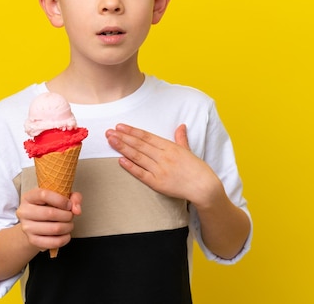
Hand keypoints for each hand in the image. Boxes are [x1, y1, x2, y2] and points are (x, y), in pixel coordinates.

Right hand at [16, 188, 81, 251]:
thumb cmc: (49, 207)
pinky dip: (65, 239)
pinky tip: (66, 234)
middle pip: (50, 213)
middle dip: (67, 215)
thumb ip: (73, 198)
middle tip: (70, 216)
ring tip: (69, 224)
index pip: (44, 195)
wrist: (35, 223)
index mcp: (29, 197)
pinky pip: (54, 242)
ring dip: (68, 227)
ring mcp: (27, 227)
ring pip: (54, 229)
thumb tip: (77, 210)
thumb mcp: (60, 196)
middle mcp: (24, 212)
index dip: (61, 200)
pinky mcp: (32, 240)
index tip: (69, 205)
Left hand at [105, 123, 219, 206]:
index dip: (132, 131)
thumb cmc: (197, 169)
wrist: (204, 187)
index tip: (120, 126)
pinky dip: (130, 166)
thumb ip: (181, 138)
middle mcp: (163, 157)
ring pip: (138, 157)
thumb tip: (181, 126)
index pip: (147, 136)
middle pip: (139, 145)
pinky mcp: (158, 183)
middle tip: (109, 132)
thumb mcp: (189, 150)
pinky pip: (141, 174)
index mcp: (170, 147)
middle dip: (123, 137)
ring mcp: (160, 170)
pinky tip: (120, 160)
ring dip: (123, 148)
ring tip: (111, 141)